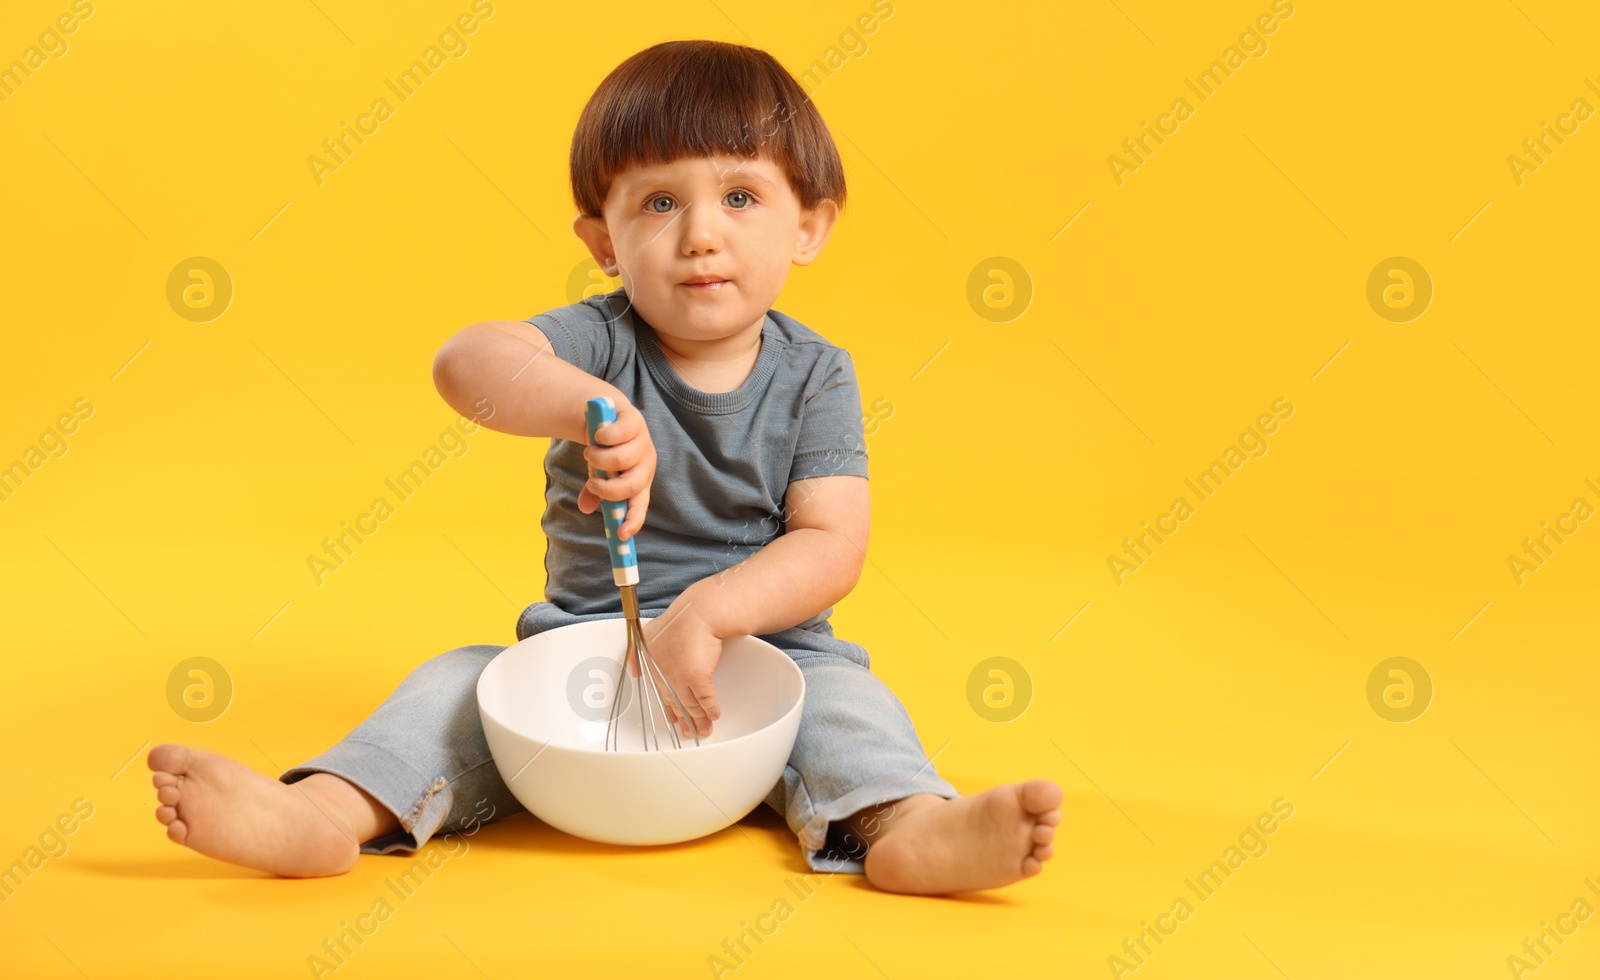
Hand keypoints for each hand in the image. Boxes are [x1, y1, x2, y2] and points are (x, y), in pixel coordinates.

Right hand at [578, 398, 654, 539]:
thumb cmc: (606, 451)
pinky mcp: (634, 420)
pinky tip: (598, 435)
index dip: (633, 520)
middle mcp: (645, 464)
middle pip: (632, 484)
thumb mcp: (599, 474)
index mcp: (639, 481)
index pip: (639, 505)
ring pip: (621, 459)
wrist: (605, 415)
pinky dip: (603, 437)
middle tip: (591, 482)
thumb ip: (594, 492)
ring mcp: (642, 442)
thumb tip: (586, 508)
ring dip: (598, 458)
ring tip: (591, 452)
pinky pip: (618, 434)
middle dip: (607, 487)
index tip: (620, 535)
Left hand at [639, 599, 722, 738]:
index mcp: (652, 668)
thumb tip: (633, 671)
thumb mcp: (649, 634)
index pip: (660, 694)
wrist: (699, 614)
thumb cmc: (678, 620)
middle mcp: (664, 676)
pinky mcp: (699, 678)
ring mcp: (681, 679)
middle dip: (684, 720)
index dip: (669, 710)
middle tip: (690, 732)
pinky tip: (714, 716)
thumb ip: (637, 652)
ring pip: (691, 705)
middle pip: (675, 703)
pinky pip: (706, 700)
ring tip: (705, 730)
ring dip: (699, 720)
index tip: (674, 720)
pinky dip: (711, 710)